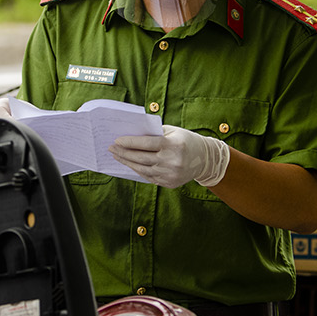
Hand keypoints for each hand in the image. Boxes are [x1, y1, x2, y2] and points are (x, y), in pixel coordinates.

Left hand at [109, 124, 229, 187]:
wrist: (205, 159)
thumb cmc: (186, 140)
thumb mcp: (173, 132)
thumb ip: (154, 134)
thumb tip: (131, 136)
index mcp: (173, 145)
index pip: (146, 144)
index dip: (129, 142)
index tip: (116, 140)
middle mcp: (171, 161)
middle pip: (141, 158)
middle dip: (124, 152)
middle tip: (111, 148)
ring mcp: (170, 174)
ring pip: (142, 169)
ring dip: (127, 162)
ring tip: (117, 156)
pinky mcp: (169, 183)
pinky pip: (149, 177)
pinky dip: (137, 170)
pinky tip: (129, 164)